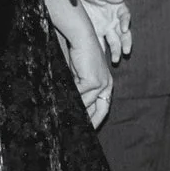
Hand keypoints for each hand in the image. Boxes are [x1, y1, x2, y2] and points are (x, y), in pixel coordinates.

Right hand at [50, 0, 112, 125]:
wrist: (81, 38)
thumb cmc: (79, 54)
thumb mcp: (80, 75)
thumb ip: (79, 90)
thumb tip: (73, 105)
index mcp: (107, 85)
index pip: (103, 108)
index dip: (95, 120)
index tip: (88, 130)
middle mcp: (107, 86)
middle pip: (98, 110)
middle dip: (88, 122)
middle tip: (77, 132)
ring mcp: (102, 84)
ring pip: (86, 104)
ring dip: (75, 111)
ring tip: (65, 120)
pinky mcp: (93, 81)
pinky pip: (79, 96)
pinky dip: (70, 101)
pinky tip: (62, 106)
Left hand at [73, 0, 131, 63]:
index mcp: (117, 9)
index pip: (125, 16)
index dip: (125, 22)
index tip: (124, 29)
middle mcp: (114, 20)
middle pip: (123, 33)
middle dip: (126, 43)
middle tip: (126, 51)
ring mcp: (106, 28)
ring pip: (114, 41)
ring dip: (116, 51)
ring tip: (115, 60)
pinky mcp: (97, 33)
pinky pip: (101, 43)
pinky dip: (101, 51)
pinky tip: (101, 60)